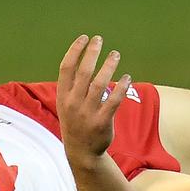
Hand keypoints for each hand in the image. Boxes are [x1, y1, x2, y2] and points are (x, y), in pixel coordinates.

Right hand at [57, 35, 130, 169]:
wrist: (81, 152)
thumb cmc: (75, 122)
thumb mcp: (65, 104)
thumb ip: (72, 85)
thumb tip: (84, 58)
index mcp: (62, 96)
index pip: (66, 68)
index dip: (75, 50)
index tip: (84, 38)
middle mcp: (73, 103)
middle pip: (83, 72)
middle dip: (91, 53)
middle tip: (99, 39)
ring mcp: (87, 113)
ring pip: (100, 84)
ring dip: (108, 66)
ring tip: (115, 54)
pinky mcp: (102, 122)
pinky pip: (114, 100)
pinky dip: (121, 87)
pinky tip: (126, 77)